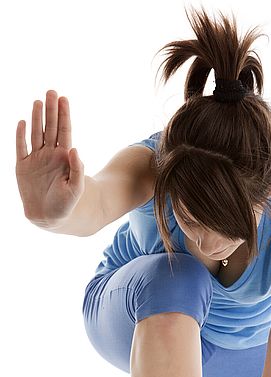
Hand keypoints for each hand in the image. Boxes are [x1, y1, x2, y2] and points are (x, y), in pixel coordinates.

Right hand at [15, 90, 84, 226]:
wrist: (49, 217)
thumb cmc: (67, 204)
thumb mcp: (76, 188)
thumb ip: (77, 169)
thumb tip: (74, 149)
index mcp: (64, 158)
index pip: (64, 132)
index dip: (64, 115)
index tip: (64, 99)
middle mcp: (50, 155)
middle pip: (51, 128)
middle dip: (51, 110)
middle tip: (51, 92)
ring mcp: (36, 159)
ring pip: (36, 133)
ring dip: (36, 118)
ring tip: (38, 101)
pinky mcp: (22, 167)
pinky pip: (20, 147)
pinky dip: (20, 135)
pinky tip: (21, 122)